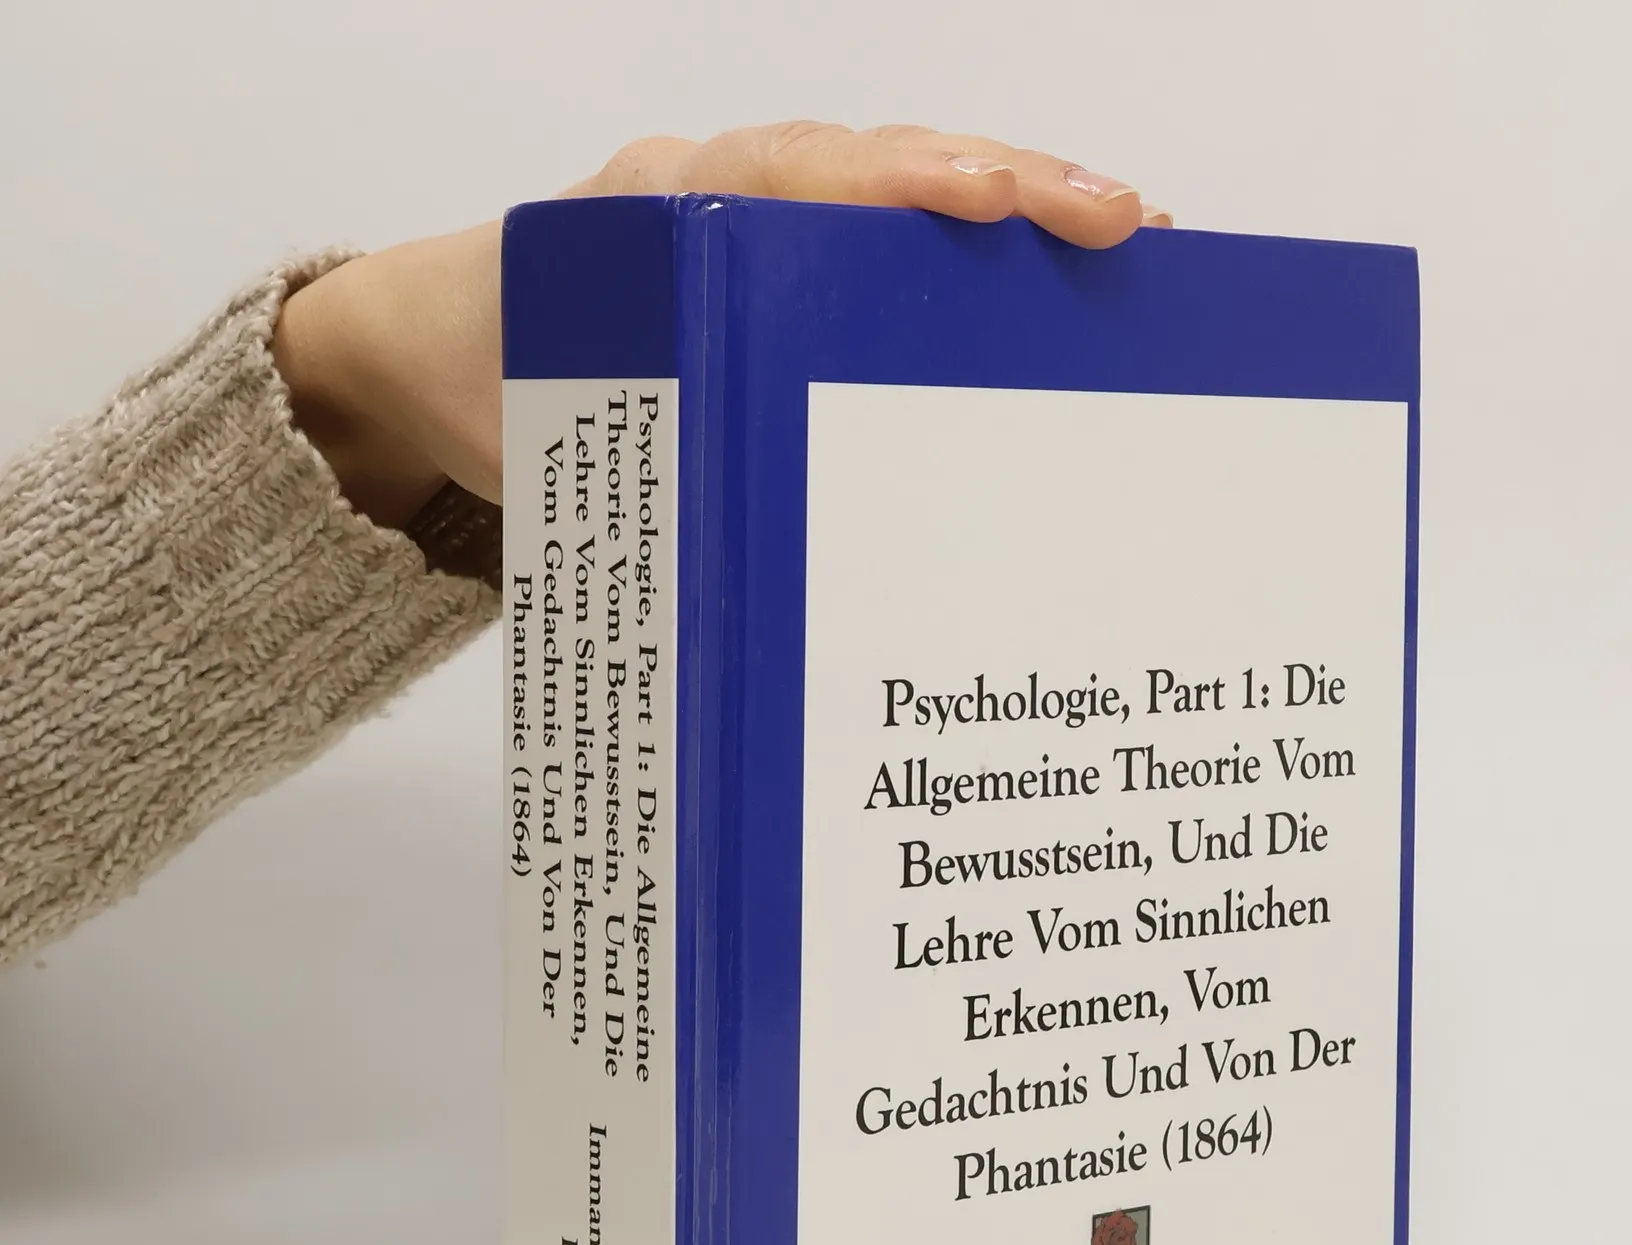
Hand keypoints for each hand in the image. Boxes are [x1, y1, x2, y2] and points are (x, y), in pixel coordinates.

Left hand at [273, 123, 1170, 531]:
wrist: (426, 361)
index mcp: (660, 217)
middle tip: (1118, 221)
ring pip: (897, 189)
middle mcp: (721, 197)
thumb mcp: (540, 445)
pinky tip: (1048, 285)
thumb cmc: (488, 388)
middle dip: (1008, 183)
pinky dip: (970, 250)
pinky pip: (883, 234)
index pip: (798, 176)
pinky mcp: (779, 262)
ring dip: (1012, 208)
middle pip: (881, 163)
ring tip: (1124, 239)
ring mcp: (758, 221)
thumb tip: (726, 613)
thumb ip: (618, 496)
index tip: (991, 202)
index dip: (902, 188)